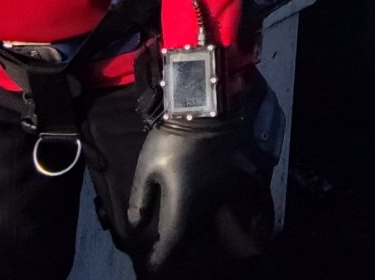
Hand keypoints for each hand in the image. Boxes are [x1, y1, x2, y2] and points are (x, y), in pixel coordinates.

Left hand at [124, 83, 279, 277]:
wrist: (208, 109)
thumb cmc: (172, 138)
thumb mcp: (147, 168)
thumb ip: (141, 199)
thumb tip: (138, 224)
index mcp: (183, 208)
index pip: (171, 245)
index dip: (160, 258)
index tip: (151, 265)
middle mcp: (207, 209)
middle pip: (191, 238)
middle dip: (176, 247)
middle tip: (164, 250)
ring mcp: (224, 197)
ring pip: (207, 223)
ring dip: (193, 231)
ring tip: (180, 233)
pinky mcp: (237, 183)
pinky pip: (227, 207)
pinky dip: (216, 216)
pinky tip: (213, 214)